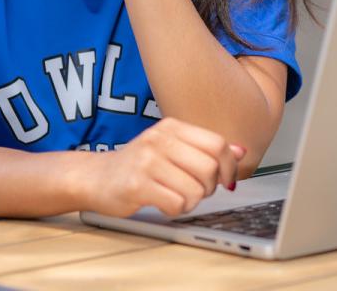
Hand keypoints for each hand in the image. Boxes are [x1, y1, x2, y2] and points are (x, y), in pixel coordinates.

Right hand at [73, 118, 245, 217]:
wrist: (95, 177)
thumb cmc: (138, 165)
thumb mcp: (172, 148)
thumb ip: (204, 148)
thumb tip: (240, 151)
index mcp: (172, 127)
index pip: (217, 144)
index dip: (228, 166)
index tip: (226, 179)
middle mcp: (159, 139)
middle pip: (209, 168)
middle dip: (209, 186)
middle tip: (196, 190)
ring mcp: (147, 161)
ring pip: (195, 190)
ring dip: (191, 201)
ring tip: (176, 196)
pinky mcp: (137, 185)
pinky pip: (177, 204)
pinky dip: (176, 209)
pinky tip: (163, 202)